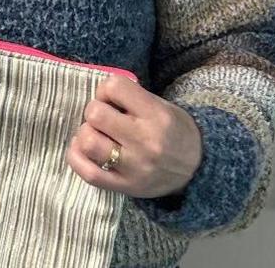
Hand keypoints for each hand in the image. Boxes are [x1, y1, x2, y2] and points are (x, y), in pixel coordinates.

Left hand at [66, 75, 201, 199]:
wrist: (199, 169)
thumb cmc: (174, 131)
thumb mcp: (162, 105)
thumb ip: (131, 98)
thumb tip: (97, 95)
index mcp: (157, 115)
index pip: (114, 87)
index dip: (106, 89)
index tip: (112, 99)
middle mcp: (146, 141)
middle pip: (95, 114)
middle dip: (94, 111)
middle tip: (103, 118)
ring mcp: (134, 167)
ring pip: (88, 142)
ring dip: (86, 134)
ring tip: (96, 134)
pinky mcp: (125, 187)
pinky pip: (88, 173)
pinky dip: (76, 157)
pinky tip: (81, 149)